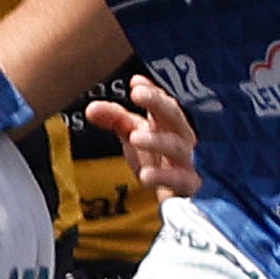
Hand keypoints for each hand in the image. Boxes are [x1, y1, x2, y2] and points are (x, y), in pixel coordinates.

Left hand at [86, 72, 202, 200]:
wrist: (175, 197)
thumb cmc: (156, 160)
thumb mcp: (132, 136)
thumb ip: (114, 120)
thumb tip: (91, 108)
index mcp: (166, 123)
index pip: (162, 102)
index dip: (152, 91)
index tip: (136, 82)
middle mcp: (179, 138)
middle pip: (174, 115)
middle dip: (158, 103)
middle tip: (138, 94)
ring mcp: (185, 161)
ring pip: (176, 146)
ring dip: (156, 140)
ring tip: (134, 136)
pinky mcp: (188, 185)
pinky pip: (180, 179)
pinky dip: (163, 177)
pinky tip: (146, 176)